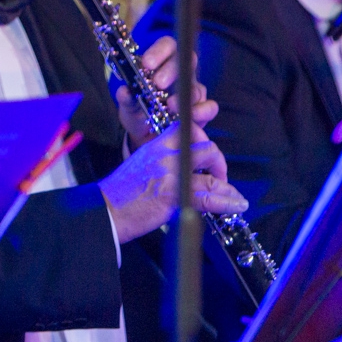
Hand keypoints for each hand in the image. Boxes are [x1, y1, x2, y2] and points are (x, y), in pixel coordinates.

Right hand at [98, 123, 246, 243]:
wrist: (106, 211)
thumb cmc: (120, 193)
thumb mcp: (138, 166)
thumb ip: (160, 163)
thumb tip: (182, 170)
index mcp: (154, 147)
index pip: (185, 130)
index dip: (202, 138)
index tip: (206, 154)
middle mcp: (165, 157)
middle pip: (205, 148)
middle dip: (218, 162)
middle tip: (218, 176)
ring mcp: (171, 176)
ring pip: (211, 175)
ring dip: (227, 187)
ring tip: (235, 197)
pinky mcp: (175, 197)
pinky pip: (208, 197)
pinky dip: (226, 202)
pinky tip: (235, 206)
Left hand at [115, 37, 215, 151]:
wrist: (147, 137)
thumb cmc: (138, 113)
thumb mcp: (128, 106)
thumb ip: (126, 99)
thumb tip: (125, 91)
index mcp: (161, 64)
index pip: (167, 46)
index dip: (159, 51)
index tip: (147, 63)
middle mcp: (180, 74)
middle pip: (185, 60)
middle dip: (172, 70)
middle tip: (158, 83)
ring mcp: (193, 91)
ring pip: (196, 86)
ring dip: (184, 95)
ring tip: (169, 106)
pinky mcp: (203, 111)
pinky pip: (209, 107)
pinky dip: (201, 111)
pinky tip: (190, 116)